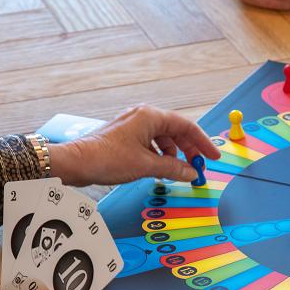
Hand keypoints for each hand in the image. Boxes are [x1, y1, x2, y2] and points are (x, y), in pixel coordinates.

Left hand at [50, 105, 220, 186]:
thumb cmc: (108, 158)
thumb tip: (192, 172)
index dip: (202, 143)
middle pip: (176, 131)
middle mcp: (143, 116)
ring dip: (173, 155)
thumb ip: (174, 168)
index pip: (186, 126)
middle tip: (198, 166)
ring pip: (163, 139)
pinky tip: (159, 170)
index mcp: (150, 116)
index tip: (213, 157)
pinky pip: (151, 144)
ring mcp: (134, 126)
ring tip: (176, 171)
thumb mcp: (147, 165)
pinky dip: (159, 156)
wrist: (77, 162)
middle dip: (189, 150)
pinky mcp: (126, 137)